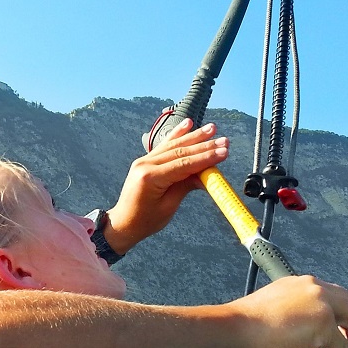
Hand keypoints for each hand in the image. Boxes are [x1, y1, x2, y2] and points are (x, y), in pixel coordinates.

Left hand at [103, 119, 228, 253]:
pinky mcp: (145, 161)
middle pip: (180, 152)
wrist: (123, 223)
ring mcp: (144, 161)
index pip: (184, 164)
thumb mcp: (169, 206)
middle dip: (204, 146)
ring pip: (173, 145)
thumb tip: (206, 174)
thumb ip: (186, 186)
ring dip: (194, 136)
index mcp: (150, 178)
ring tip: (212, 128)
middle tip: (224, 140)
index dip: (205, 158)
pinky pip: (164, 146)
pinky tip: (187, 124)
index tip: (224, 152)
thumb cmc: (145, 220)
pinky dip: (176, 134)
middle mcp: (145, 164)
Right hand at [231, 275, 347, 347]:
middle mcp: (313, 287)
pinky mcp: (323, 327)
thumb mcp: (272, 308)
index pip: (332, 294)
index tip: (343, 330)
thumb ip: (292, 313)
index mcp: (299, 282)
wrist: (235, 329)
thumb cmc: (244, 325)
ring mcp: (321, 305)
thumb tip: (302, 331)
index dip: (342, 313)